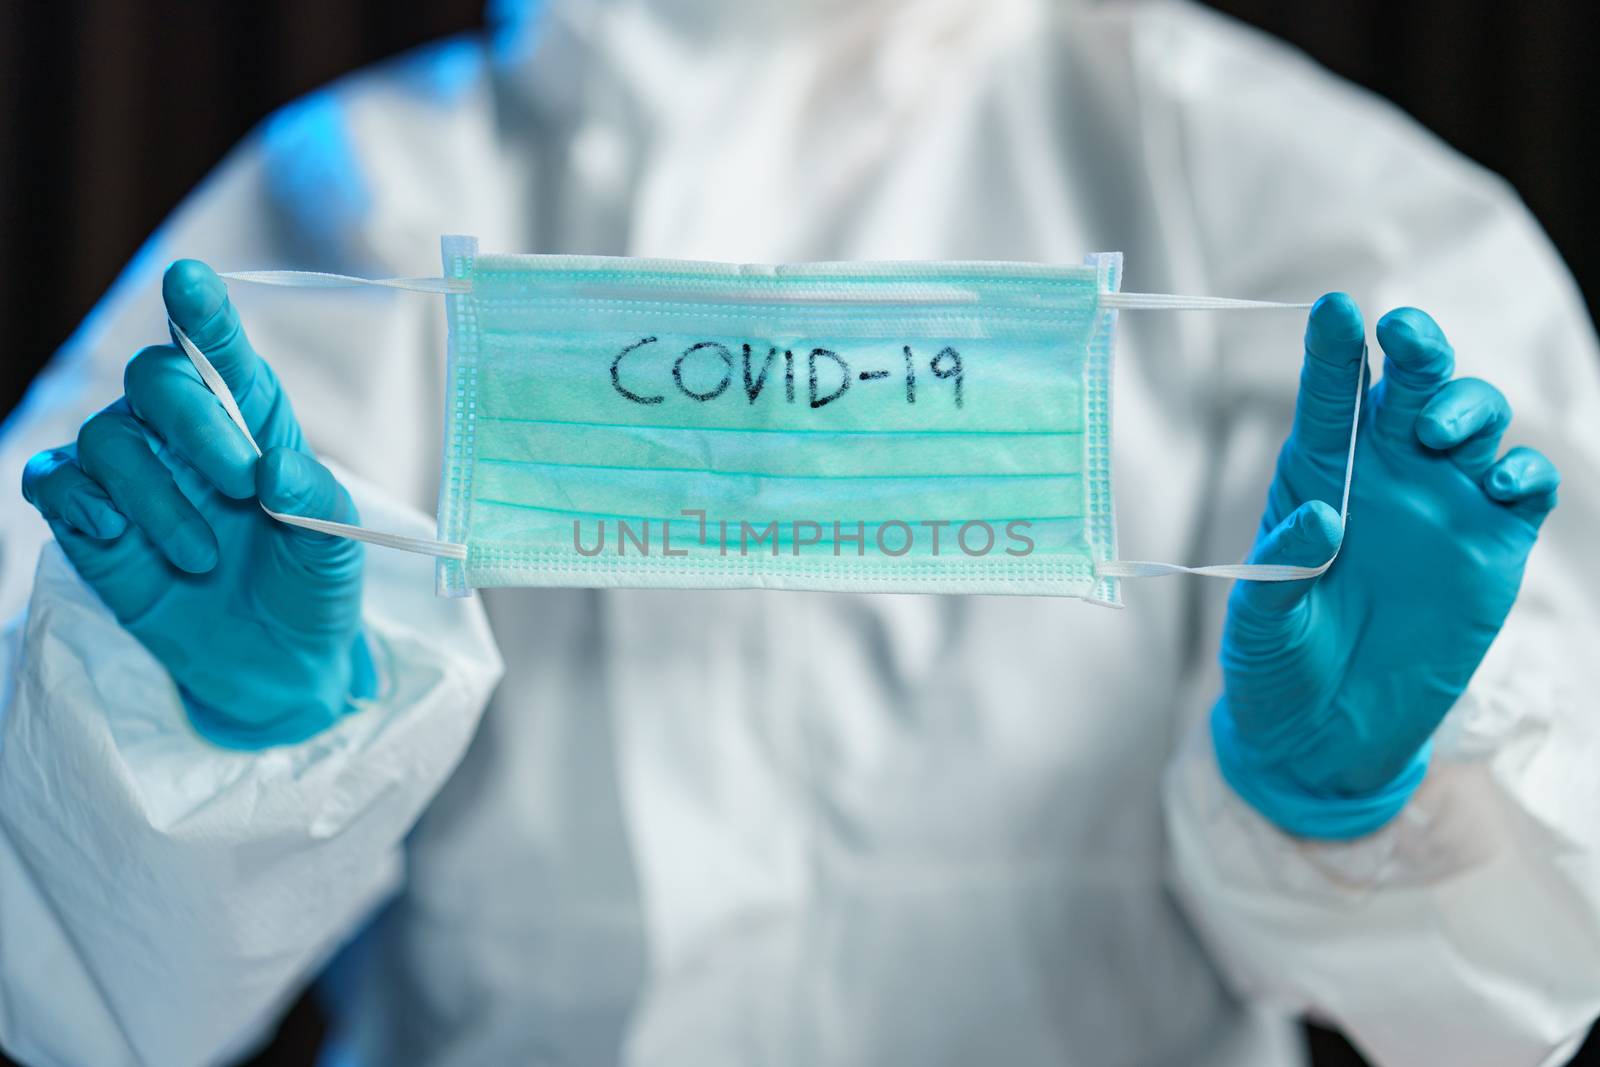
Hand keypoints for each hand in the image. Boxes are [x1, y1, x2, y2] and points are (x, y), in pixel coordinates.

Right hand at [21, 260, 371, 747]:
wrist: (281, 666)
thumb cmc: (312, 585)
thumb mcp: (336, 544)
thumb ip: (316, 500)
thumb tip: (274, 471)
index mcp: (252, 420)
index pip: (220, 351)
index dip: (202, 313)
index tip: (189, 279)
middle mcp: (185, 435)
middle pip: (154, 378)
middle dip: (196, 423)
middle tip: (244, 486)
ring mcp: (134, 477)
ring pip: (107, 438)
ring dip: (156, 495)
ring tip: (203, 556)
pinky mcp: (92, 525)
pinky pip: (55, 483)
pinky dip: (79, 501)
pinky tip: (118, 534)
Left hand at [1212, 293, 1558, 837]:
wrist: (1323, 736)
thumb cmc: (1273, 666)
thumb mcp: (1259, 622)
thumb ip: (1281, 566)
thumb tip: (1319, 516)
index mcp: (1316, 478)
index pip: (1329, 401)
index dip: (1333, 352)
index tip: (1335, 310)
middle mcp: (1383, 477)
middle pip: (1412, 388)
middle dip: (1419, 352)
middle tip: (1410, 341)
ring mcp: (1442, 508)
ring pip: (1475, 422)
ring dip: (1469, 409)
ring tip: (1442, 435)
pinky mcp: (1491, 549)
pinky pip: (1523, 489)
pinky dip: (1523, 473)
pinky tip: (1500, 485)